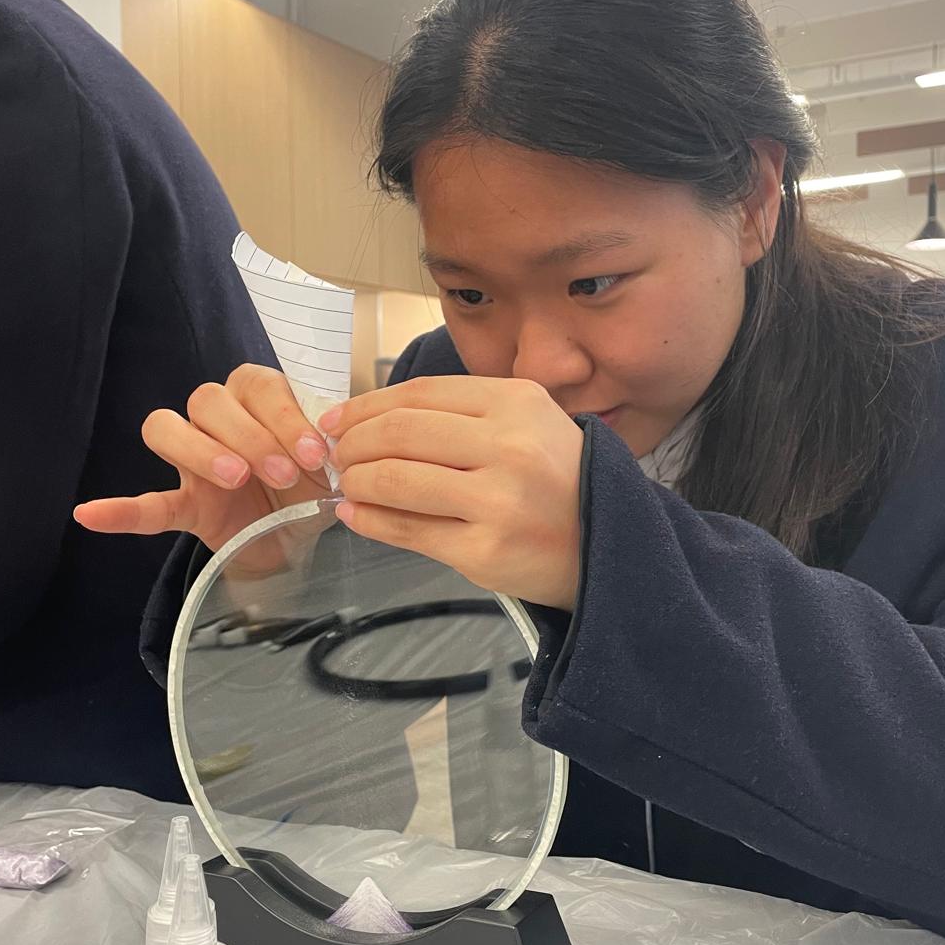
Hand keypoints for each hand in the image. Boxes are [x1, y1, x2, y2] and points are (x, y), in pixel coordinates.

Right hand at [73, 365, 330, 552]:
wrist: (303, 539)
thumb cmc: (315, 485)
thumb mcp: (332, 460)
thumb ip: (329, 442)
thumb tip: (337, 437)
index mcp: (257, 400)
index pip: (257, 385)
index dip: (284, 415)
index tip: (315, 453)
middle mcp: (218, 420)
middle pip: (207, 399)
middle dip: (250, 434)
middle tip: (285, 472)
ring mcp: (193, 462)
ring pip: (169, 428)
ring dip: (202, 450)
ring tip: (236, 479)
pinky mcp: (184, 505)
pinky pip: (146, 503)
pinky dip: (120, 510)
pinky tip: (89, 514)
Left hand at [322, 376, 584, 609]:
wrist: (609, 546)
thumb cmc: (559, 482)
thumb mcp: (526, 424)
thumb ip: (461, 416)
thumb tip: (373, 420)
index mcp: (517, 404)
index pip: (419, 394)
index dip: (366, 405)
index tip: (337, 418)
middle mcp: (509, 447)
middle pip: (400, 433)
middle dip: (353, 444)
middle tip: (335, 454)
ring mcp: (497, 502)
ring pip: (397, 481)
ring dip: (356, 481)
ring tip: (346, 485)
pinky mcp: (485, 550)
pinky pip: (409, 531)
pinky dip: (371, 521)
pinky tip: (357, 515)